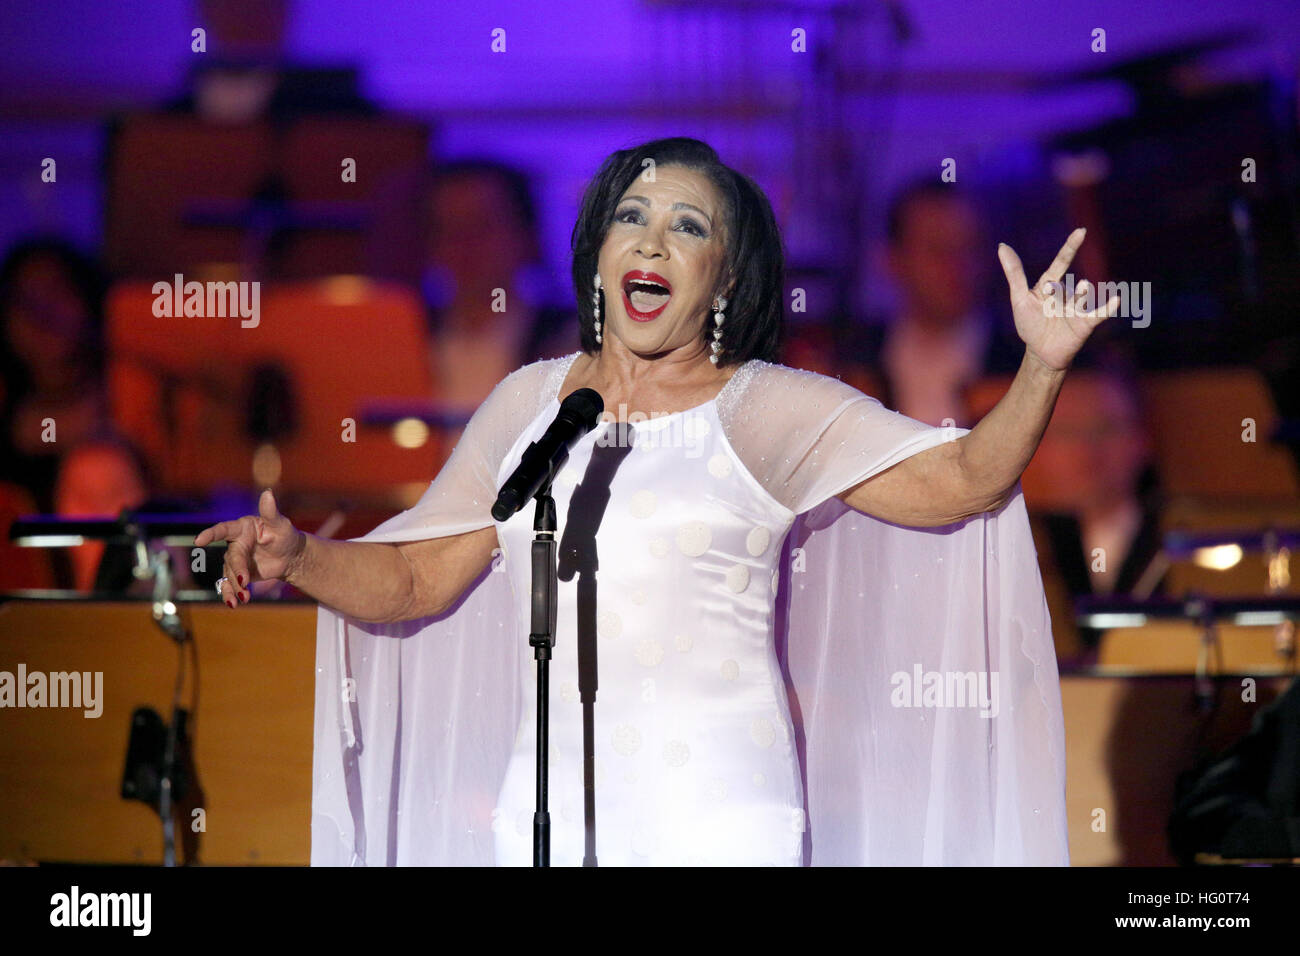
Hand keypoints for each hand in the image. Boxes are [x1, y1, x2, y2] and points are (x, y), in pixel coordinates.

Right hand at [194, 488, 303, 606]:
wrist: (289, 556)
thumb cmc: (284, 535)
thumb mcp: (280, 524)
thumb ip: (271, 512)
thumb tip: (268, 493)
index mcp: (242, 528)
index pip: (224, 529)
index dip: (211, 534)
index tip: (199, 541)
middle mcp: (235, 543)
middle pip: (231, 558)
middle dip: (236, 570)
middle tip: (245, 580)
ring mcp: (235, 560)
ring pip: (228, 574)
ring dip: (235, 587)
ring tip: (243, 599)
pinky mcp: (237, 574)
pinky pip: (229, 584)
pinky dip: (230, 594)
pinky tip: (233, 603)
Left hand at [997, 228, 1119, 371]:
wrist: (1040, 353)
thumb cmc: (1029, 325)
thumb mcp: (1019, 298)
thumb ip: (1014, 273)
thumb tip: (1002, 246)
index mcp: (1050, 286)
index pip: (1061, 263)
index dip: (1070, 247)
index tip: (1081, 231)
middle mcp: (1066, 294)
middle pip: (1065, 286)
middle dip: (1056, 289)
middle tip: (1048, 292)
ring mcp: (1077, 309)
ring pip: (1081, 297)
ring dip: (1082, 293)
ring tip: (1084, 286)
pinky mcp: (1084, 324)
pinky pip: (1098, 314)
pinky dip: (1108, 308)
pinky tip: (1116, 300)